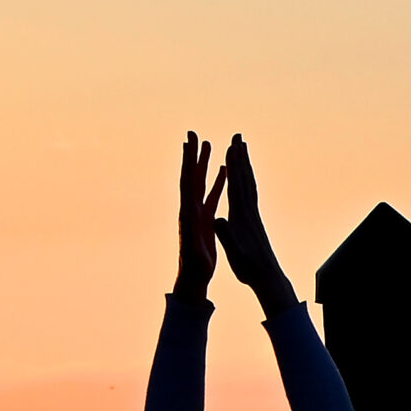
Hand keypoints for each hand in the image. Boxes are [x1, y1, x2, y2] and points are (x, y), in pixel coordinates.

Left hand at [175, 132, 227, 300]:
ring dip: (203, 164)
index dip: (188, 161)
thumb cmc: (196, 267)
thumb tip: (195, 223)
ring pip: (200, 183)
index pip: (188, 181)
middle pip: (190, 176)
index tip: (188, 142)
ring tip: (208, 145)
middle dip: (192, 155)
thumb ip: (196, 236)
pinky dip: (215, 181)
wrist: (193, 276)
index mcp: (188, 213)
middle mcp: (189, 208)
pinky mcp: (205, 218)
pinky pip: (210, 195)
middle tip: (194, 134)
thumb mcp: (197, 251)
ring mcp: (197, 212)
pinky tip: (222, 171)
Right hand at [210, 135, 295, 311]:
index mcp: (241, 216)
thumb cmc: (248, 267)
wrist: (269, 278)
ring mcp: (255, 216)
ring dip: (245, 165)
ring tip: (243, 149)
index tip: (231, 145)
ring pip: (250, 184)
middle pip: (245, 178)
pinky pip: (251, 195)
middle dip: (240, 157)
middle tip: (238, 136)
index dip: (233, 165)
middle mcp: (250, 212)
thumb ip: (225, 235)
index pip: (236, 184)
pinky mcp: (256, 222)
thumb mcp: (234, 252)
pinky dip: (247, 181)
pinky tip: (246, 178)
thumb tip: (218, 220)